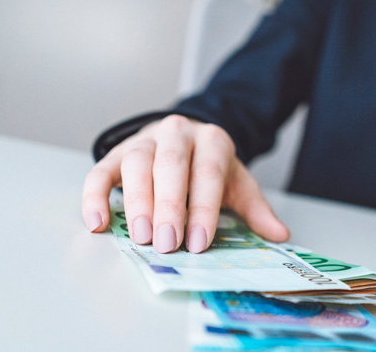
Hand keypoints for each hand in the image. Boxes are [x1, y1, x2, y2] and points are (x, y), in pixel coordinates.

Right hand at [81, 114, 289, 252]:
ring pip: (136, 164)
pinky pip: (101, 170)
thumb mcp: (237, 184)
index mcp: (213, 140)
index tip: (199, 242)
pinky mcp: (117, 152)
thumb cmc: (210, 167)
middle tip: (167, 243)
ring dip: (137, 202)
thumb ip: (256, 209)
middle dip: (169, 206)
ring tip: (140, 237)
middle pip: (171, 166)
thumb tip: (279, 234)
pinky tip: (98, 222)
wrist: (187, 136)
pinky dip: (95, 196)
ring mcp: (144, 140)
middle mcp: (178, 133)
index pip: (209, 173)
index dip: (204, 208)